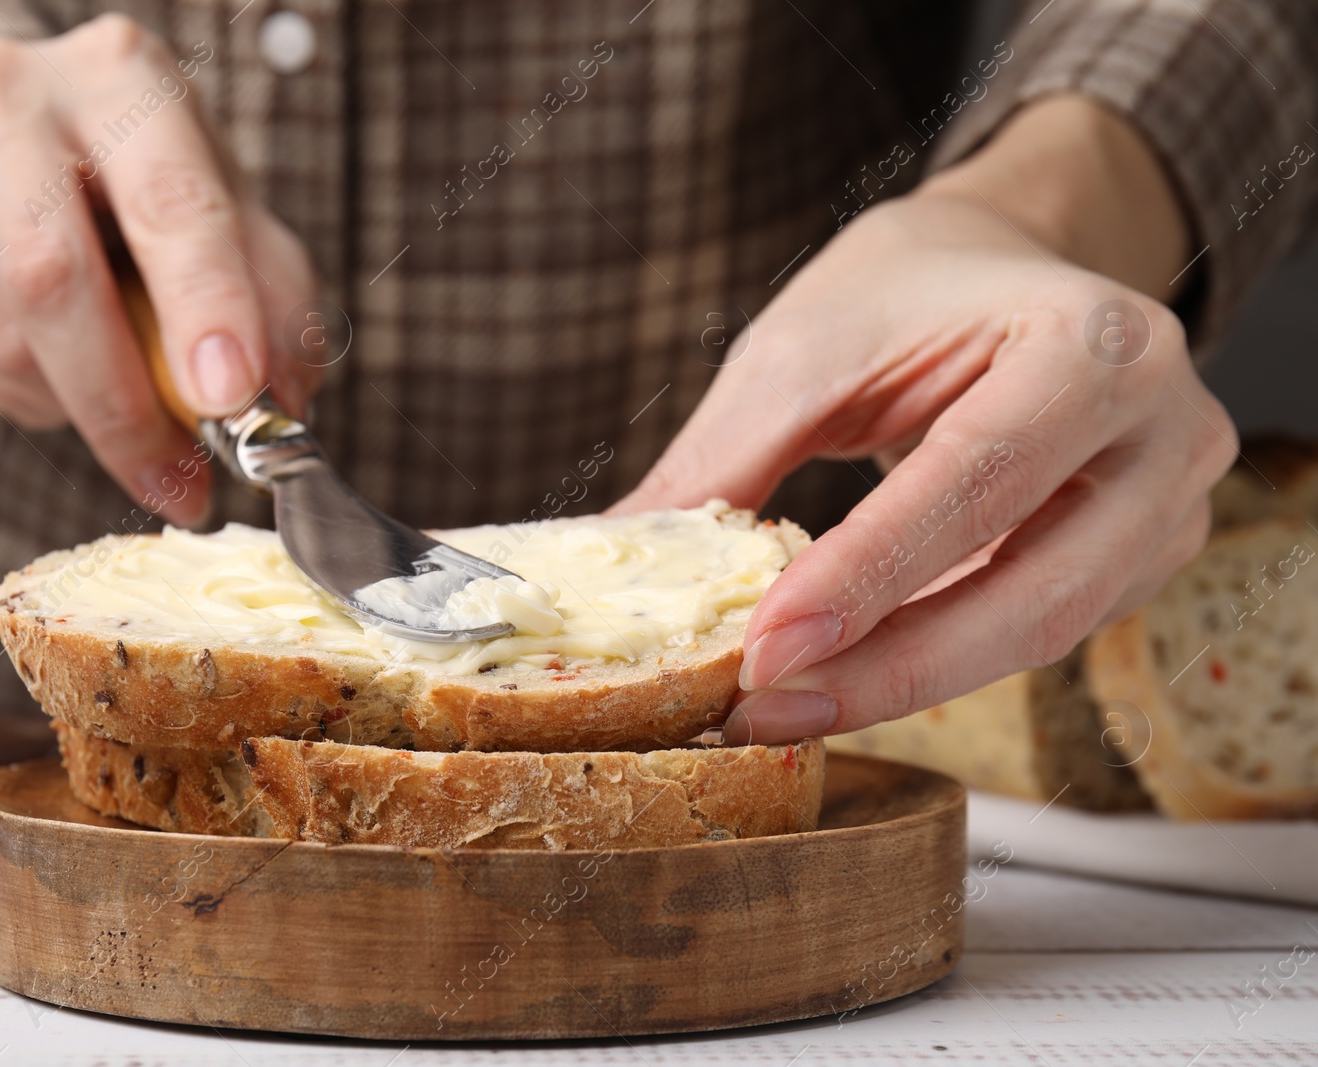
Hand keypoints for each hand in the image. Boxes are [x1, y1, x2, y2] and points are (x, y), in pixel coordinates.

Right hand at [0, 15, 318, 525]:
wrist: (20, 134)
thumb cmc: (147, 177)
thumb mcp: (231, 209)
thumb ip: (273, 300)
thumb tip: (276, 404)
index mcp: (119, 76)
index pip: (167, 200)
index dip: (203, 306)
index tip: (230, 398)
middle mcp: (3, 96)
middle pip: (50, 276)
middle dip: (125, 406)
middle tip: (180, 483)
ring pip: (1, 337)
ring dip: (78, 407)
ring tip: (123, 394)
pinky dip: (27, 396)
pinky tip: (59, 361)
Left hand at [613, 95, 1237, 742]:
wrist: (999, 266)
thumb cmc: (905, 293)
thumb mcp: (804, 349)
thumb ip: (725, 461)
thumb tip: (614, 558)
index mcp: (1093, 342)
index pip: (975, 480)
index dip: (866, 577)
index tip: (761, 648)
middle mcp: (1162, 430)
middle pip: (1030, 593)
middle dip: (885, 669)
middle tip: (761, 709)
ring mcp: (1170, 504)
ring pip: (1039, 635)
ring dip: (902, 685)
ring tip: (782, 711)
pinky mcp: (1140, 559)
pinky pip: (1035, 634)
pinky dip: (935, 665)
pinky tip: (844, 681)